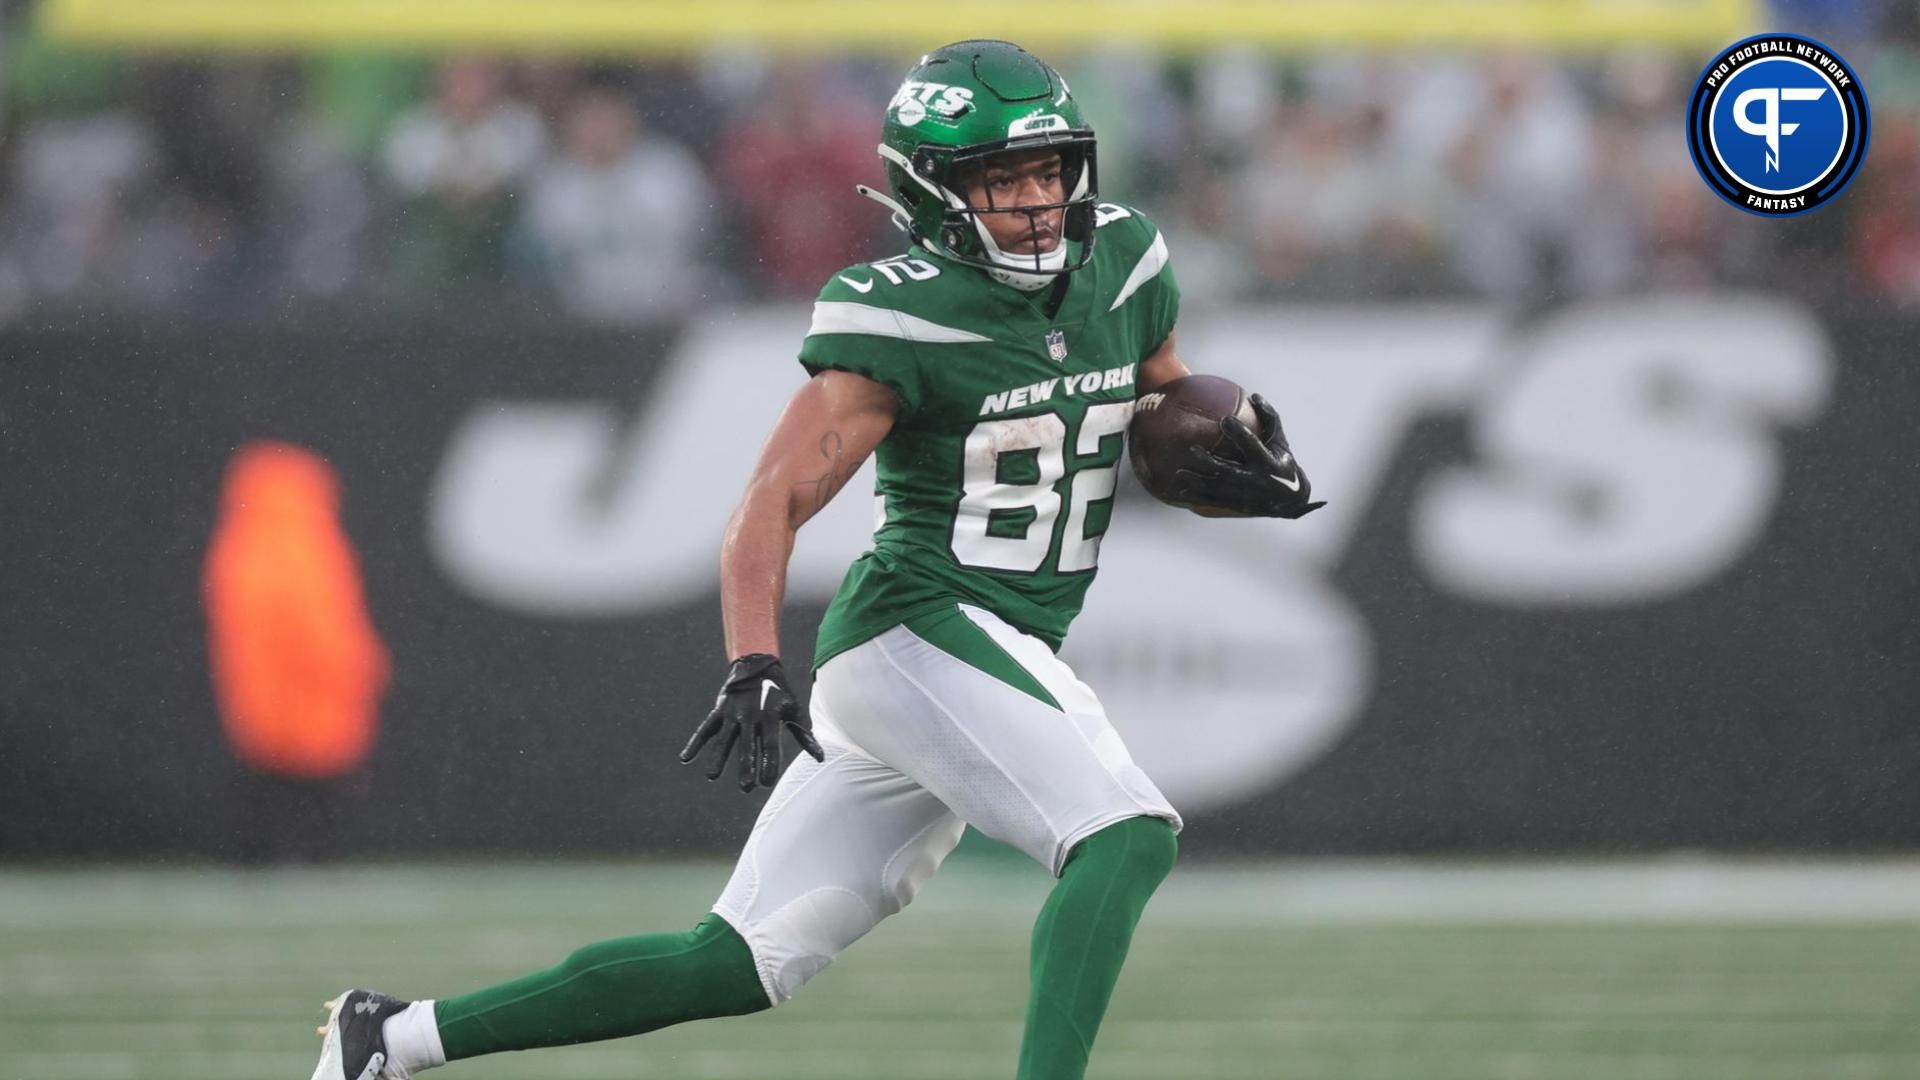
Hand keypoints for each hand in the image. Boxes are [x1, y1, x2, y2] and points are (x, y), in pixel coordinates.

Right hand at [679, 654, 824, 792]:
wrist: (756, 664)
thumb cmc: (779, 693)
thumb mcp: (794, 710)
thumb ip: (804, 735)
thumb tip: (820, 758)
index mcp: (770, 716)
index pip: (770, 744)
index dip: (769, 763)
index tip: (767, 782)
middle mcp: (750, 715)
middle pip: (747, 745)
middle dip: (746, 766)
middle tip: (745, 787)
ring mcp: (732, 713)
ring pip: (724, 739)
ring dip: (718, 757)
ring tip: (712, 776)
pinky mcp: (719, 710)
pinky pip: (706, 728)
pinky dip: (695, 742)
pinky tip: (686, 758)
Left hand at [1169, 393, 1325, 518]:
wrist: (1290, 501)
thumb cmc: (1282, 462)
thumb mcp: (1280, 441)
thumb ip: (1269, 418)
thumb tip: (1254, 396)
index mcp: (1267, 462)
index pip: (1252, 445)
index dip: (1239, 433)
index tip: (1224, 419)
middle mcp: (1256, 481)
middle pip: (1229, 471)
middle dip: (1210, 462)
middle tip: (1192, 450)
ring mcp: (1245, 496)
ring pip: (1218, 489)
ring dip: (1198, 482)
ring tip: (1180, 473)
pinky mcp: (1237, 505)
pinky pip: (1214, 502)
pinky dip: (1197, 498)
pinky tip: (1180, 492)